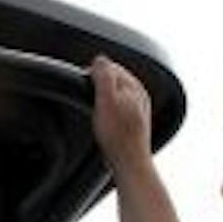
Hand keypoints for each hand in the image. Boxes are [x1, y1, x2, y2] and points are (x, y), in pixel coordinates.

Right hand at [88, 56, 154, 181]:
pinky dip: (107, 111)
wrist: (129, 162)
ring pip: (115, 95)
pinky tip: (103, 122)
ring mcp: (138, 110)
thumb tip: (99, 59)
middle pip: (113, 80)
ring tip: (93, 110)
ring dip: (102, 98)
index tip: (83, 83)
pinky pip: (117, 109)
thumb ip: (104, 76)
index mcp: (134, 86)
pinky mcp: (133, 123)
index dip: (93, 72)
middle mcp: (139, 95)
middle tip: (85, 98)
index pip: (111, 66)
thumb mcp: (106, 99)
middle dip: (98, 85)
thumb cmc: (118, 135)